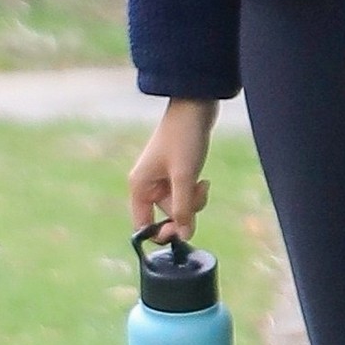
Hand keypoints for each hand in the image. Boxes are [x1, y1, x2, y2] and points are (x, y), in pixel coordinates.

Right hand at [129, 98, 218, 241]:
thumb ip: (183, 208)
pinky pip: (185, 193)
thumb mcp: (184, 177)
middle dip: (185, 210)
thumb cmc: (184, 139)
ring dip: (194, 200)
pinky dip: (195, 191)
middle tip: (198, 193)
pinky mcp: (176, 173)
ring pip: (179, 205)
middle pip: (166, 215)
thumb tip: (185, 236)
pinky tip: (204, 180)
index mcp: (140, 186)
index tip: (181, 232)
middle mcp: (147, 184)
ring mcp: (162, 179)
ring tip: (203, 183)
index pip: (142, 224)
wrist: (195, 108)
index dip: (160, 233)